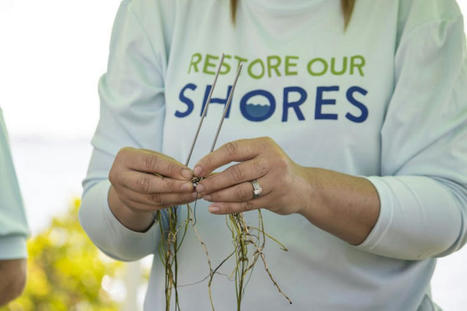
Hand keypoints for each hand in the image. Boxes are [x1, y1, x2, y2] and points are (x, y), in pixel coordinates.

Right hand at [109, 147, 195, 214]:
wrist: (126, 179)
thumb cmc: (143, 164)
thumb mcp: (152, 156)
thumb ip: (168, 163)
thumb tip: (188, 174)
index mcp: (125, 158)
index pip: (150, 163)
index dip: (170, 169)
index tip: (188, 173)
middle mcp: (120, 176)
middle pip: (147, 184)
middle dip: (172, 186)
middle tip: (190, 187)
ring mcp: (124, 193)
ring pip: (152, 198)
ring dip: (176, 197)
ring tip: (192, 194)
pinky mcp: (132, 205)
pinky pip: (155, 206)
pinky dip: (172, 203)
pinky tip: (184, 199)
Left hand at [193, 137, 311, 214]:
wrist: (304, 187)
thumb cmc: (276, 168)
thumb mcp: (261, 154)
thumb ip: (239, 159)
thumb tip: (205, 170)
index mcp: (263, 145)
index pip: (232, 149)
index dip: (212, 160)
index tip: (197, 169)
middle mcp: (270, 161)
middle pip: (236, 172)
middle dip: (213, 181)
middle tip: (199, 187)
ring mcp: (274, 181)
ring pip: (241, 190)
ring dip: (219, 195)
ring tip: (205, 197)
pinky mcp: (274, 199)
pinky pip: (246, 204)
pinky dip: (228, 207)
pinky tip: (215, 208)